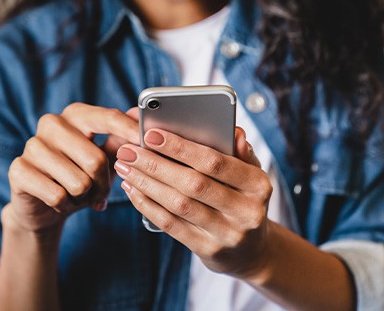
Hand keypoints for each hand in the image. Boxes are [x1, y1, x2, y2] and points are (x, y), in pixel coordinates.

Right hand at [5, 104, 138, 234]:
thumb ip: (121, 140)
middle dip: (104, 184)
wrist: (43, 205)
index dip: (129, 131)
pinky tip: (60, 201)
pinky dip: (65, 205)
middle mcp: (52, 123)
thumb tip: (140, 117)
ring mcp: (32, 145)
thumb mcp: (104, 159)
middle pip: (96, 159)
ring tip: (78, 195)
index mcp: (76, 114)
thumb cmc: (80, 176)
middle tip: (100, 193)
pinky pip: (57, 195)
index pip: (107, 118)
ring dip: (84, 197)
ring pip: (78, 182)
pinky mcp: (18, 169)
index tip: (146, 142)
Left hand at [114, 127, 272, 279]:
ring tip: (125, 167)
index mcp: (259, 185)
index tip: (151, 134)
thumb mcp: (250, 175)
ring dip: (147, 184)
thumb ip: (240, 152)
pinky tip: (133, 190)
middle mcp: (247, 211)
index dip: (181, 148)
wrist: (251, 251)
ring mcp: (228, 234)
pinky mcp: (209, 250)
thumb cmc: (243, 200)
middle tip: (128, 151)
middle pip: (193, 184)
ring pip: (179, 205)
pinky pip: (172, 225)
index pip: (215, 162)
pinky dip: (148, 205)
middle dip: (156, 164)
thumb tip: (234, 132)